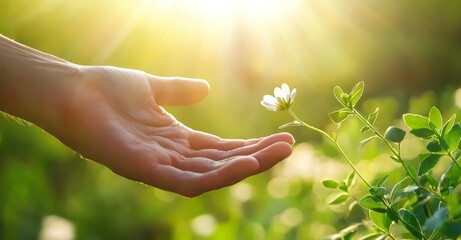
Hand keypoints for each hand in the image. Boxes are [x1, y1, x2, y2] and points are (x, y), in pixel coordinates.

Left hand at [51, 66, 293, 196]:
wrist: (69, 90)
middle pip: (222, 163)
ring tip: (278, 153)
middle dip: (257, 157)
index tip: (280, 137)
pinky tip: (245, 163)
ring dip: (247, 166)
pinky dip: (219, 175)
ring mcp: (158, 167)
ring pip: (212, 176)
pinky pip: (188, 181)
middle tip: (290, 147)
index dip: (250, 146)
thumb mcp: (152, 88)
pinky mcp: (145, 170)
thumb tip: (207, 88)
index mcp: (174, 141)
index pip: (220, 149)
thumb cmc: (105, 89)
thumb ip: (178, 91)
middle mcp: (171, 158)